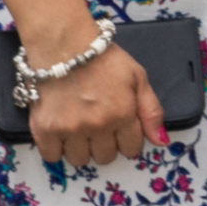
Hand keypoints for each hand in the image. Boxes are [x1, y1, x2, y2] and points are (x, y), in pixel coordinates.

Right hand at [22, 36, 169, 171]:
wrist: (64, 46)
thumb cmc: (104, 59)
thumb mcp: (138, 78)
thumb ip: (151, 111)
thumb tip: (162, 142)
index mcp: (123, 114)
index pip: (131, 148)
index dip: (127, 140)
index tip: (119, 129)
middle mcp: (98, 125)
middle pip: (105, 157)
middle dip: (105, 145)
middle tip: (98, 126)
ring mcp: (69, 129)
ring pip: (79, 160)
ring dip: (81, 148)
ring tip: (78, 129)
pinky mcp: (44, 129)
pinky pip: (52, 156)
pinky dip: (56, 149)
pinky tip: (60, 134)